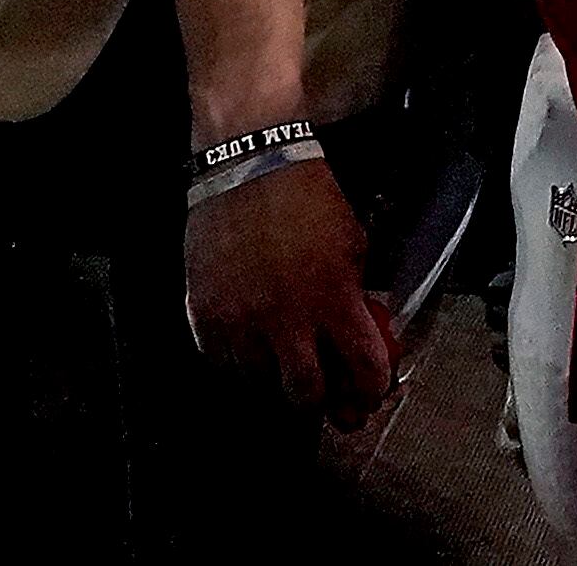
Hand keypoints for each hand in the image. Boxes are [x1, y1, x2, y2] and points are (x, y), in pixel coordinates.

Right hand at [186, 160, 397, 425]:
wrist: (250, 171)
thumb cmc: (307, 203)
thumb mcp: (354, 246)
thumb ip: (355, 296)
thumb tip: (360, 336)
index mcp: (333, 297)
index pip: (362, 365)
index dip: (372, 390)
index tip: (372, 397)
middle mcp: (286, 318)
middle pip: (305, 394)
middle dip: (320, 405)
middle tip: (325, 402)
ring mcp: (240, 321)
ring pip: (259, 384)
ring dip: (275, 381)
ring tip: (285, 365)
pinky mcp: (205, 317)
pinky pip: (223, 363)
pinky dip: (240, 364)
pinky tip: (253, 349)